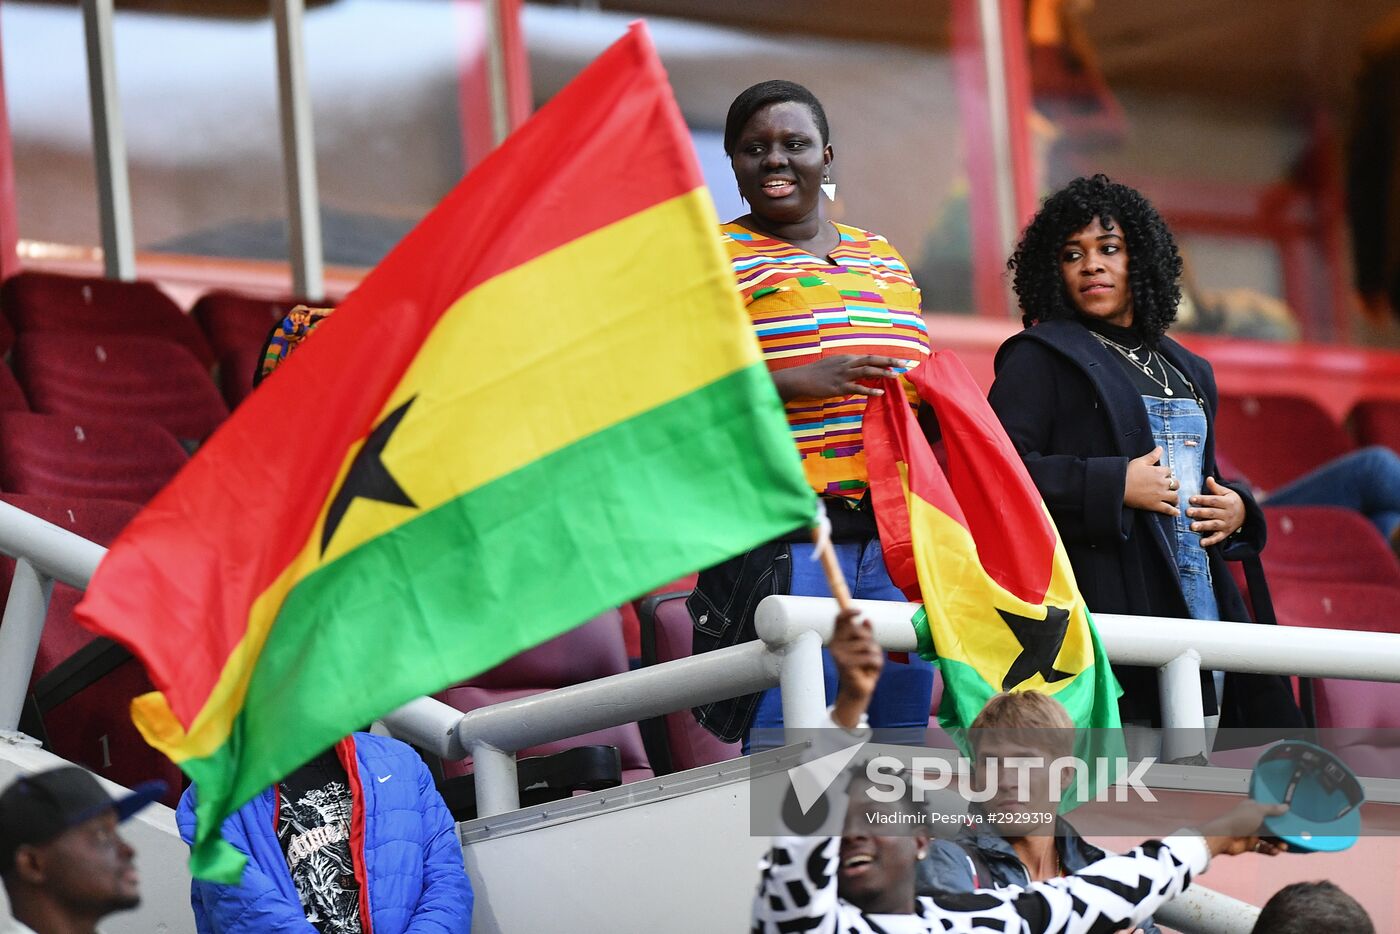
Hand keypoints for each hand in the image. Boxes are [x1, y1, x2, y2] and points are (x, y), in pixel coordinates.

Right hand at [772, 355, 915, 401]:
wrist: (800, 379)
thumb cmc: (816, 374)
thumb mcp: (833, 366)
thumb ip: (847, 368)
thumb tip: (858, 374)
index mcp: (846, 358)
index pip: (868, 357)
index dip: (883, 359)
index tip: (897, 361)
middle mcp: (846, 363)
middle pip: (871, 360)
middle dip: (888, 361)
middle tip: (903, 364)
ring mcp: (843, 375)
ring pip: (866, 371)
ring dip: (882, 373)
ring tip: (894, 376)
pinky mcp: (838, 387)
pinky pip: (857, 388)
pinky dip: (869, 389)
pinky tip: (880, 392)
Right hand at [830, 607, 881, 729]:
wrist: (858, 690)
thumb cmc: (862, 668)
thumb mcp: (867, 648)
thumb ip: (866, 634)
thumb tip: (867, 620)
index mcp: (838, 639)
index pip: (839, 619)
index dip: (849, 612)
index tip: (860, 611)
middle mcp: (835, 645)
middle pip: (857, 630)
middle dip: (869, 639)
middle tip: (870, 651)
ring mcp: (839, 655)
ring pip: (867, 644)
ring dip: (875, 654)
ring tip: (870, 664)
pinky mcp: (845, 665)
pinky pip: (869, 657)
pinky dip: (876, 663)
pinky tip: (871, 670)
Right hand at [1123, 446, 1179, 515]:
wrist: (1118, 486)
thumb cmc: (1128, 473)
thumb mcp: (1140, 461)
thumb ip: (1152, 456)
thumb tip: (1161, 448)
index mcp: (1159, 472)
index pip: (1169, 471)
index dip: (1166, 473)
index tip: (1163, 476)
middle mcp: (1162, 483)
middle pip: (1175, 484)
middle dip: (1173, 485)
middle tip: (1170, 487)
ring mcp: (1159, 495)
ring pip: (1175, 497)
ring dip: (1175, 498)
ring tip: (1174, 499)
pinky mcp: (1155, 505)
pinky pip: (1168, 509)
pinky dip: (1173, 512)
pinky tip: (1176, 512)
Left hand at [1189, 477, 1244, 546]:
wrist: (1247, 513)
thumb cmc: (1232, 500)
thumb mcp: (1227, 492)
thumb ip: (1216, 487)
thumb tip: (1208, 478)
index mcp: (1227, 502)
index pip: (1213, 500)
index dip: (1202, 500)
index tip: (1191, 499)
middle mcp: (1227, 514)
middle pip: (1212, 513)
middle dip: (1200, 513)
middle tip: (1188, 512)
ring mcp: (1226, 524)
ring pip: (1214, 525)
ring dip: (1203, 526)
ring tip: (1192, 527)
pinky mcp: (1225, 533)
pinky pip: (1218, 537)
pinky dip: (1210, 541)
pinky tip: (1201, 543)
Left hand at [1199, 800, 1288, 856]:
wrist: (1224, 837)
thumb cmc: (1240, 820)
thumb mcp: (1258, 811)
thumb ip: (1272, 809)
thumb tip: (1287, 806)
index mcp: (1252, 808)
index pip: (1268, 810)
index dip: (1279, 814)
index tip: (1292, 819)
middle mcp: (1252, 820)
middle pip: (1271, 826)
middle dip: (1281, 833)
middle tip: (1292, 838)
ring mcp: (1251, 833)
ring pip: (1268, 839)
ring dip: (1277, 843)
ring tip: (1284, 848)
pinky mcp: (1249, 845)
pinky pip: (1263, 848)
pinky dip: (1270, 850)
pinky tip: (1276, 852)